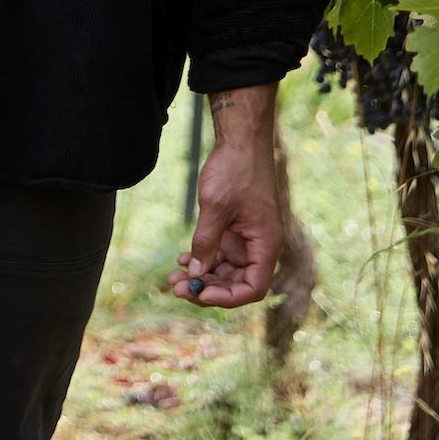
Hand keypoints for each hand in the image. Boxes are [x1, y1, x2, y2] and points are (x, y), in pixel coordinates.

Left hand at [163, 131, 282, 308]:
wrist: (239, 141)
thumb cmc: (235, 170)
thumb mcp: (216, 207)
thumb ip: (206, 241)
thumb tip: (196, 273)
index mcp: (265, 245)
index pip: (252, 288)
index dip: (227, 298)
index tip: (201, 295)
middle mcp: (258, 247)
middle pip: (235, 283)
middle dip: (207, 288)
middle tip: (177, 289)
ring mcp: (244, 239)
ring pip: (224, 270)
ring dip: (200, 276)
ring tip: (173, 279)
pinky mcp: (232, 229)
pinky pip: (218, 254)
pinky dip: (201, 259)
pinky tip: (182, 259)